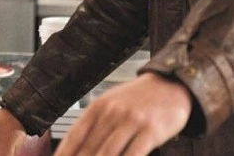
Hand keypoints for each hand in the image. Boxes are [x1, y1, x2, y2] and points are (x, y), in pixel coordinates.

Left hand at [55, 73, 191, 155]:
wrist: (169, 84)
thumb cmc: (136, 99)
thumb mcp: (111, 103)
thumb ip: (95, 124)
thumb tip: (75, 147)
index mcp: (98, 107)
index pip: (74, 136)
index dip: (64, 154)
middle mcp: (111, 113)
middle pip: (90, 149)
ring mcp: (131, 121)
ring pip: (109, 154)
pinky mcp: (151, 131)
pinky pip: (134, 154)